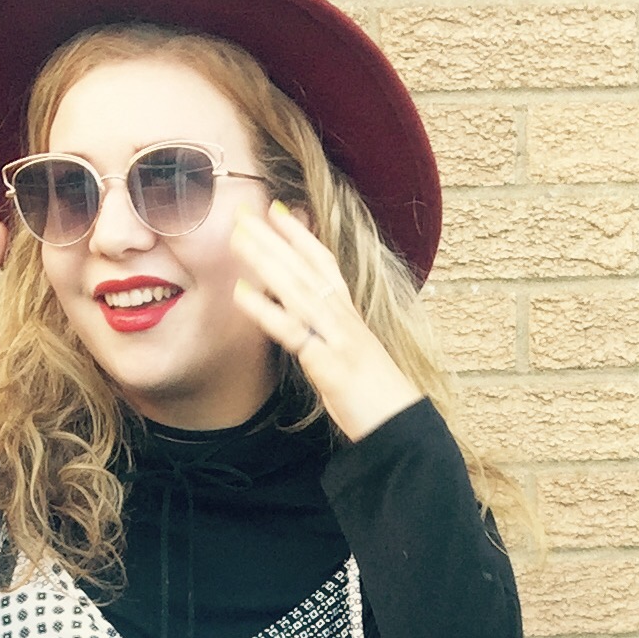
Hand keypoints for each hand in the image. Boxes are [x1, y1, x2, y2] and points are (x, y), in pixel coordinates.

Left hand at [231, 201, 420, 441]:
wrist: (400, 428)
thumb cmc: (376, 399)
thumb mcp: (352, 358)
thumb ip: (331, 336)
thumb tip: (308, 325)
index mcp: (351, 316)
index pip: (325, 264)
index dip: (301, 236)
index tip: (278, 209)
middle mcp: (345, 319)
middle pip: (306, 268)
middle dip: (274, 237)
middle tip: (244, 211)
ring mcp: (338, 338)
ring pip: (297, 289)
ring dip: (265, 260)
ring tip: (237, 236)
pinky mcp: (328, 364)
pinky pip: (291, 330)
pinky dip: (263, 309)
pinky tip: (239, 292)